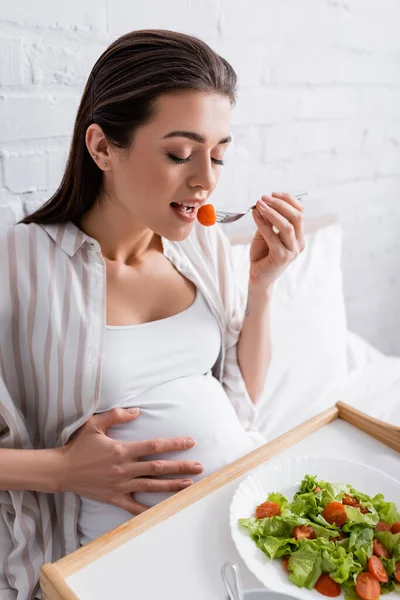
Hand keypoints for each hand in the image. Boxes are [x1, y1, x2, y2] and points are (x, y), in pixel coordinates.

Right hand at [57, 408, 202, 514]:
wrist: (61, 470)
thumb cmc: (78, 446)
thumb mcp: (94, 424)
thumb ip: (116, 415)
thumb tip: (137, 411)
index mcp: (122, 450)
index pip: (154, 446)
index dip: (174, 444)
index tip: (190, 442)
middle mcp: (124, 469)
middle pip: (158, 468)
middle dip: (181, 467)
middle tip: (200, 466)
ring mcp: (120, 485)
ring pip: (152, 486)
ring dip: (172, 486)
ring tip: (191, 485)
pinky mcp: (114, 498)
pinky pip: (135, 507)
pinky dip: (150, 510)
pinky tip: (165, 510)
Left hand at [249, 192, 305, 289]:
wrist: (258, 277)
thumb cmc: (262, 255)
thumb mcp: (265, 233)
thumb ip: (268, 220)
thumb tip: (265, 202)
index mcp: (298, 235)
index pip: (299, 212)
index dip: (288, 200)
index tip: (273, 193)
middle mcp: (299, 243)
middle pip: (296, 217)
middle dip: (280, 204)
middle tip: (264, 197)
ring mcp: (292, 251)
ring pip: (287, 226)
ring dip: (272, 212)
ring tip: (259, 204)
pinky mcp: (282, 257)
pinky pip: (272, 236)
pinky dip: (262, 223)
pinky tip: (255, 215)